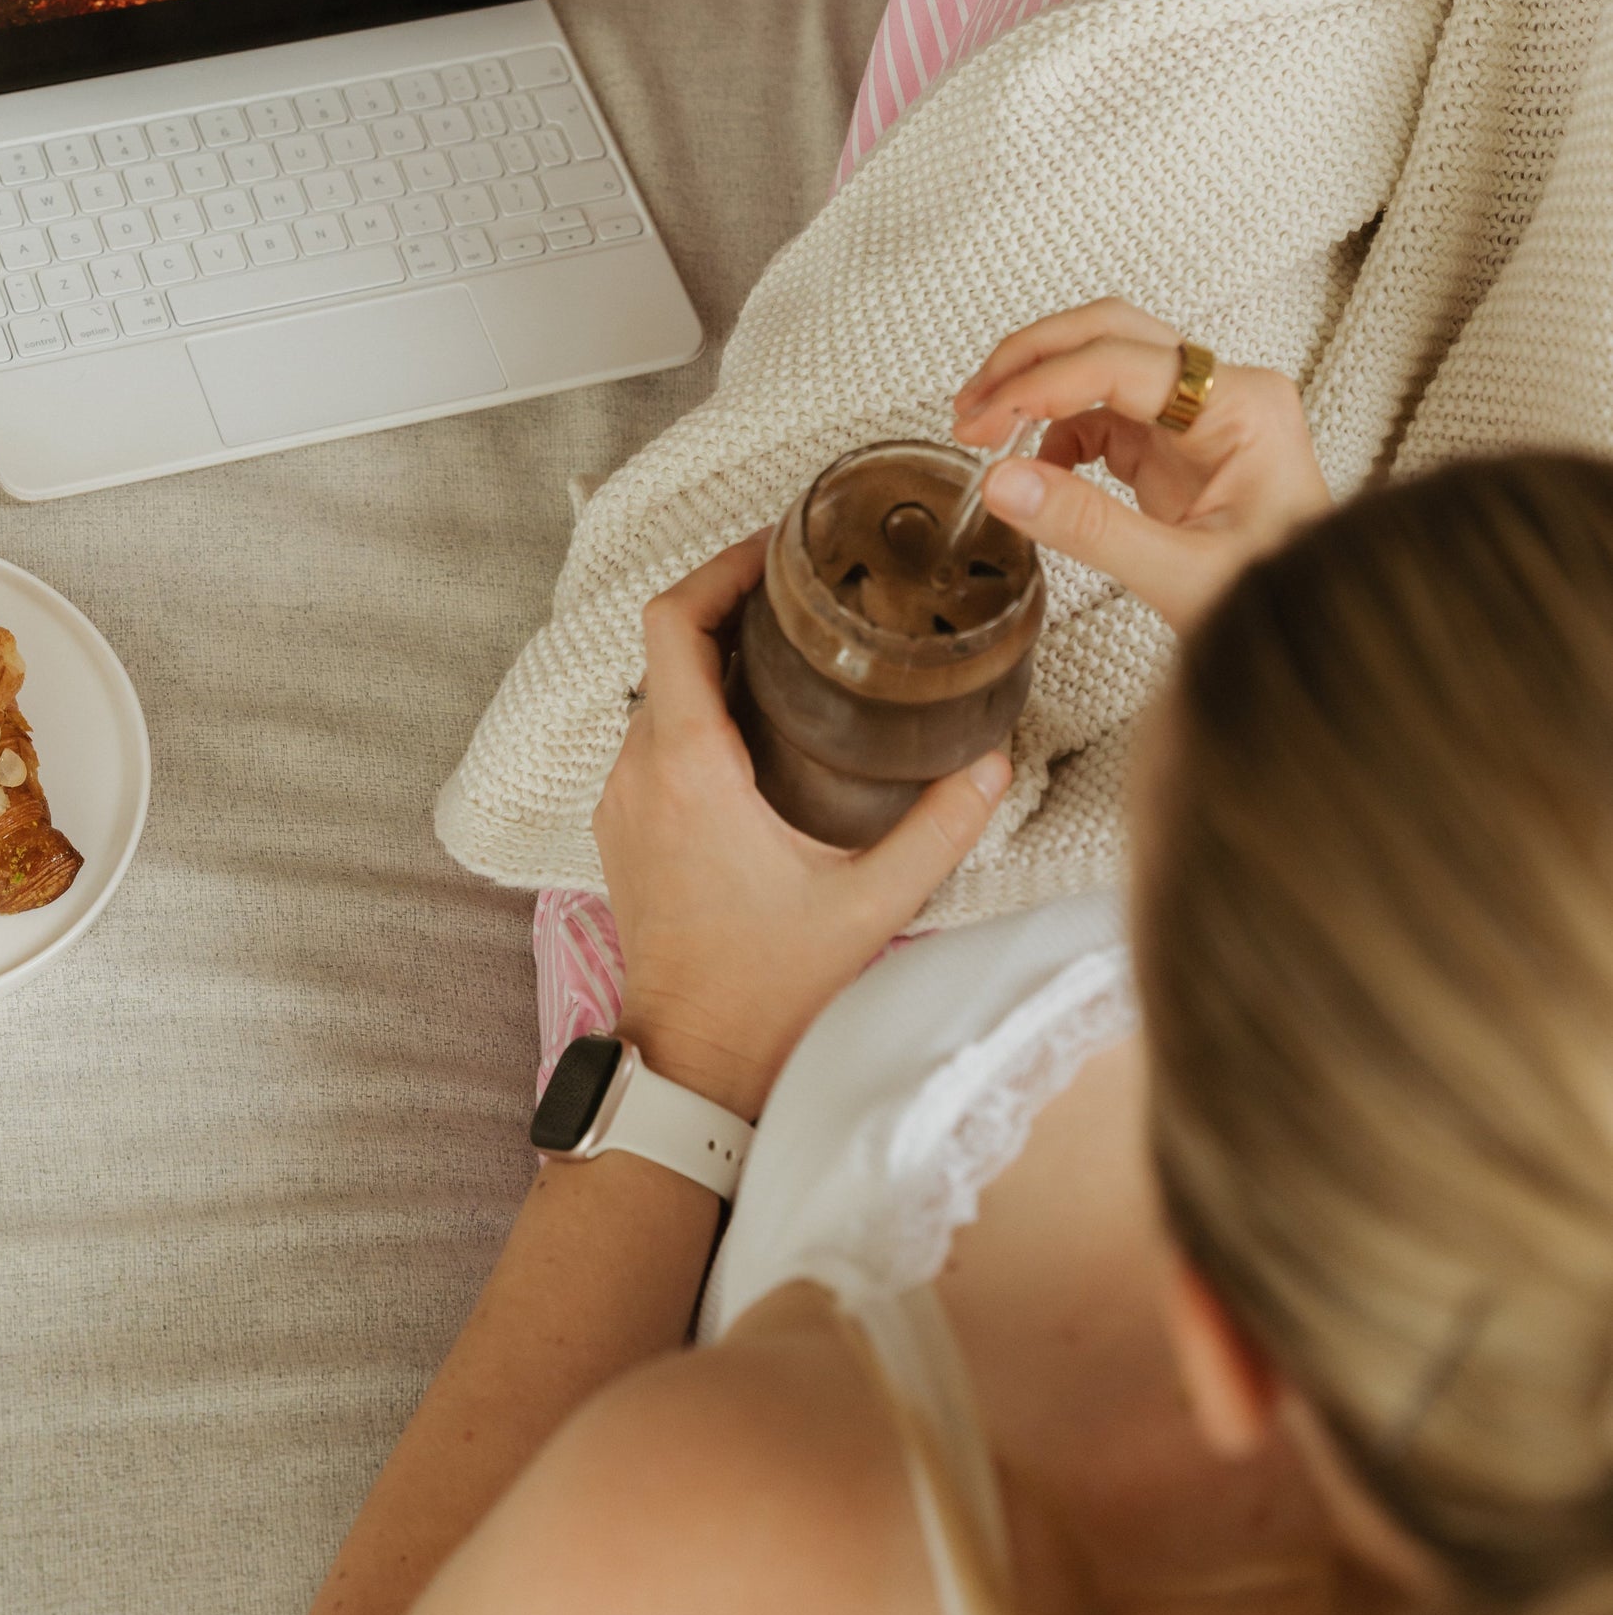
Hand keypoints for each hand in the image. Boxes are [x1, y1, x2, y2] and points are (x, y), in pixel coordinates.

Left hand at [593, 536, 1010, 1123]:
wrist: (695, 1064)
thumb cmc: (769, 988)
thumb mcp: (872, 903)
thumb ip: (939, 828)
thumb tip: (991, 760)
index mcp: (689, 765)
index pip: (672, 622)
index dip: (720, 568)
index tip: (780, 549)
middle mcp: (640, 769)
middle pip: (667, 643)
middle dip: (730, 600)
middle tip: (807, 587)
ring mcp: (623, 800)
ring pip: (660, 690)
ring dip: (717, 657)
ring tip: (798, 646)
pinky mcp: (627, 829)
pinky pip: (653, 737)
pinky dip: (700, 708)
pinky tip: (765, 723)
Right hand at [952, 300, 1331, 634]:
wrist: (1316, 635)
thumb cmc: (1281, 604)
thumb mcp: (1180, 576)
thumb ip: (1088, 527)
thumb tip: (1002, 482)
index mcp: (1243, 407)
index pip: (1121, 362)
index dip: (1040, 384)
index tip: (982, 419)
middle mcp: (1226, 392)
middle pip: (1109, 333)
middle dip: (1030, 361)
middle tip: (970, 404)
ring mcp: (1201, 413)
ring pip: (1101, 360)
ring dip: (1036, 386)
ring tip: (981, 428)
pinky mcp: (1178, 442)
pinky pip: (1104, 408)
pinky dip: (1057, 428)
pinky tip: (1035, 469)